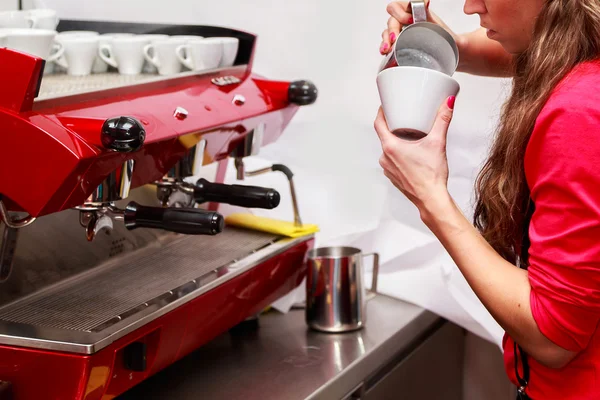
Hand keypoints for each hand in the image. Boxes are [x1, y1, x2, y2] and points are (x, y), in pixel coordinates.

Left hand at [374, 96, 455, 211]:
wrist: (431, 199)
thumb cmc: (431, 176)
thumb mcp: (438, 143)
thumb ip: (443, 120)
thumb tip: (448, 103)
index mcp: (391, 147)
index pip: (378, 124)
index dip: (381, 113)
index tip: (385, 106)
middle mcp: (385, 158)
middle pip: (384, 136)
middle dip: (393, 127)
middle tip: (404, 119)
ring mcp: (388, 169)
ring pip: (389, 149)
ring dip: (397, 142)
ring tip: (409, 136)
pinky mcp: (393, 176)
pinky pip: (392, 161)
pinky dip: (400, 155)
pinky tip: (411, 154)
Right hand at [380, 1, 457, 54]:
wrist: (450, 52)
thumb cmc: (446, 38)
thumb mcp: (438, 25)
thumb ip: (428, 14)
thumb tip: (424, 2)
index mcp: (414, 12)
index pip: (398, 6)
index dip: (401, 13)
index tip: (410, 20)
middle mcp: (406, 21)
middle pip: (391, 20)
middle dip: (392, 30)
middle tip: (396, 39)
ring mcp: (401, 33)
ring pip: (387, 32)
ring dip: (386, 40)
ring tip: (387, 48)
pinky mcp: (399, 45)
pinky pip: (387, 43)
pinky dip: (385, 47)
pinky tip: (385, 52)